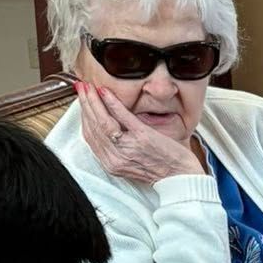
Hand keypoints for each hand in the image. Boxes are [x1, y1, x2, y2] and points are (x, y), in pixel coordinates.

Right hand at [75, 81, 203, 185]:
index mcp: (111, 163)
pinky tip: (105, 92)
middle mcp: (116, 157)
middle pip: (93, 127)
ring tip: (89, 87)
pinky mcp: (142, 137)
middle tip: (81, 88)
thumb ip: (117, 147)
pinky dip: (111, 103)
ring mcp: (128, 147)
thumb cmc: (160, 166)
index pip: (89, 136)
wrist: (181, 175)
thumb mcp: (131, 160)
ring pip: (102, 122)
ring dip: (93, 102)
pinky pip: (122, 117)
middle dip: (85, 105)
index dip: (83, 116)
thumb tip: (106, 125)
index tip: (81, 101)